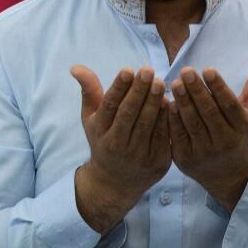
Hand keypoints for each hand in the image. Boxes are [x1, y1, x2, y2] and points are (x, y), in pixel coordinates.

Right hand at [72, 66, 170, 233]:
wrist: (115, 181)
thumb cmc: (103, 140)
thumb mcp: (91, 118)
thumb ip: (89, 91)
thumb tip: (76, 67)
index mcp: (100, 131)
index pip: (109, 105)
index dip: (118, 87)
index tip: (128, 70)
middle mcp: (116, 143)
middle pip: (129, 113)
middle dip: (139, 91)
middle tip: (149, 71)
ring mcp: (137, 154)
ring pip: (147, 124)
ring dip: (155, 102)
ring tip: (161, 83)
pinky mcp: (157, 161)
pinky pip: (164, 136)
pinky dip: (167, 119)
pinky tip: (171, 103)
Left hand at [168, 65, 247, 211]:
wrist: (227, 175)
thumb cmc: (237, 135)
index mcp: (242, 128)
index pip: (230, 105)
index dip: (219, 87)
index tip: (208, 69)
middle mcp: (225, 141)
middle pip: (209, 113)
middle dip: (197, 91)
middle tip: (186, 71)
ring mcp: (205, 151)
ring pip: (192, 124)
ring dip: (183, 102)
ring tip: (175, 83)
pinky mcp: (185, 159)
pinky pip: (177, 135)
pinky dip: (172, 119)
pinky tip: (167, 103)